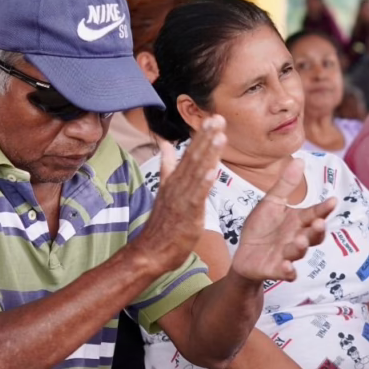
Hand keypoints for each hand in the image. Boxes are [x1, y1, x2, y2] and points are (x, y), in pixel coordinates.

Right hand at [134, 117, 226, 272]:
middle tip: (219, 118)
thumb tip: (165, 144)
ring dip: (208, 154)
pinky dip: (203, 183)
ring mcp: (181, 198)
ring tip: (219, 135)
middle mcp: (177, 185)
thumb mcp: (165, 190)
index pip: (189, 153)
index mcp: (174, 180)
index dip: (202, 136)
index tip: (213, 118)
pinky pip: (196, 196)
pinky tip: (211, 171)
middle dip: (207, 137)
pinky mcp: (186, 214)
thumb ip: (167, 166)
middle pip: (193, 157)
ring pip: (196, 172)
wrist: (149, 251)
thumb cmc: (162, 224)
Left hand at [230, 159, 334, 281]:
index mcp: (297, 221)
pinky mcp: (276, 270)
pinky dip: (288, 272)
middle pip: (313, 235)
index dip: (324, 209)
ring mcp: (288, 255)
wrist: (244, 254)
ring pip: (300, 253)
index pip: (314, 213)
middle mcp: (297, 238)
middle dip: (318, 230)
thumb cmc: (261, 228)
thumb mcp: (271, 203)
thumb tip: (299, 159)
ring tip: (300, 241)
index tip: (333, 201)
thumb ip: (285, 185)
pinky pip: (287, 273)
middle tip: (319, 222)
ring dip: (301, 248)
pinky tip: (287, 267)